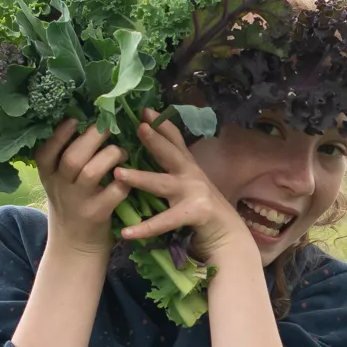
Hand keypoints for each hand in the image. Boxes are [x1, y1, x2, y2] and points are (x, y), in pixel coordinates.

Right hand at [35, 119, 131, 256]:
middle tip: (107, 126)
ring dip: (110, 156)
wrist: (74, 247)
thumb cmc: (71, 205)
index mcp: (48, 176)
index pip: (45, 152)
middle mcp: (60, 188)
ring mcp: (78, 202)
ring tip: (121, 151)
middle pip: (72, 158)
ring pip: (92, 172)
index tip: (74, 120)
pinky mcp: (97, 215)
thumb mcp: (59, 183)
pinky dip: (124, 181)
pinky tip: (130, 176)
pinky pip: (113, 192)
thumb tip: (87, 122)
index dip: (59, 135)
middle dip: (91, 138)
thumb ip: (66, 159)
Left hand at [113, 109, 254, 262]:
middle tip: (139, 127)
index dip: (161, 123)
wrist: (228, 237)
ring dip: (140, 178)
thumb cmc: (200, 209)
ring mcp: (195, 193)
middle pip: (170, 153)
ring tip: (119, 174)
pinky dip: (145, 228)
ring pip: (162, 184)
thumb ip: (171, 169)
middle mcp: (191, 175)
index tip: (145, 109)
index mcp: (187, 166)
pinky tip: (126, 232)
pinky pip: (165, 221)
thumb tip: (145, 153)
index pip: (174, 140)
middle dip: (155, 140)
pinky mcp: (196, 213)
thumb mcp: (187, 183)